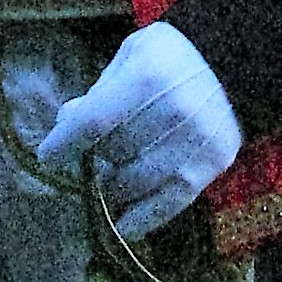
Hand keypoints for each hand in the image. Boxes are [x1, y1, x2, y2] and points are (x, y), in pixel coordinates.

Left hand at [37, 21, 242, 241]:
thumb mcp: (131, 55)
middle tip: (91, 163)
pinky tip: (123, 225)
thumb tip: (66, 123)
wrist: (232, 62)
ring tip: (108, 187)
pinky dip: (143, 218)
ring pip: (138, 182)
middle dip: (95, 161)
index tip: (49, 157)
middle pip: (115, 154)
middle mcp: (175, 111)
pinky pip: (171, 201)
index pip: (94, 121)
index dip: (65, 144)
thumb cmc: (171, 57)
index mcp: (148, 77)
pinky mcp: (213, 163)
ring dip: (115, 190)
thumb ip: (100, 90)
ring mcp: (197, 141)